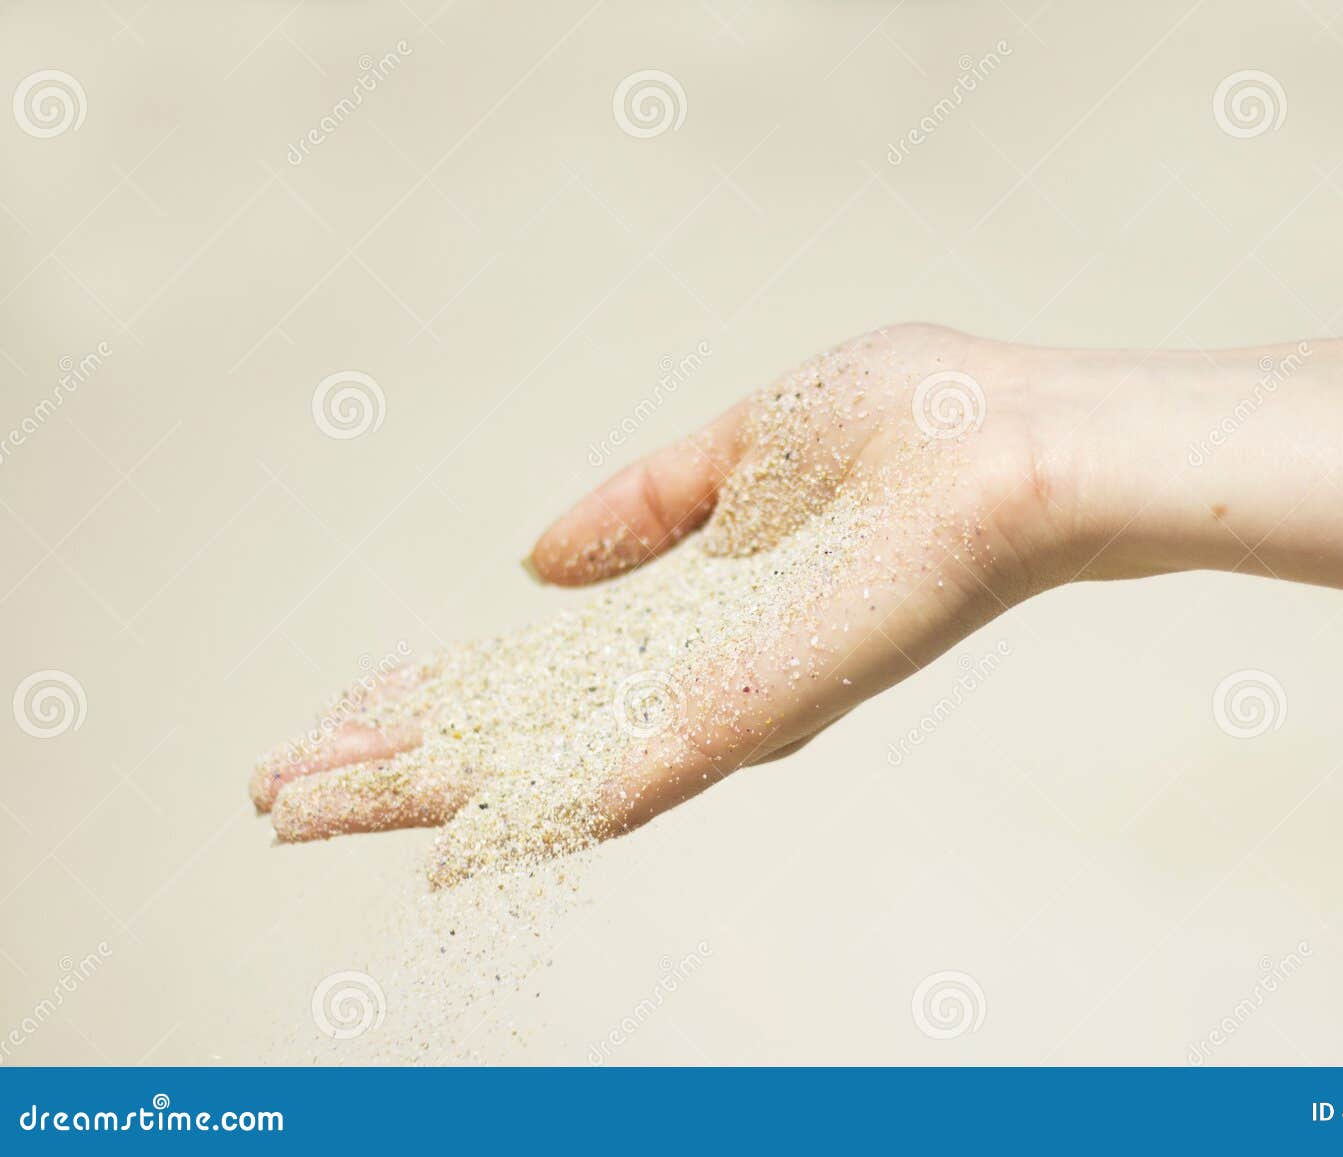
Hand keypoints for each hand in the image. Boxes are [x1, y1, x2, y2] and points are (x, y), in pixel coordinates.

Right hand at [250, 324, 1102, 881]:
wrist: (1016, 444)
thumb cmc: (912, 426)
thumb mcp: (743, 444)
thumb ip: (643, 504)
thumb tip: (535, 562)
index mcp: (687, 611)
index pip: (529, 674)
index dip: (433, 693)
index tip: (345, 703)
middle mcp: (689, 676)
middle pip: (510, 736)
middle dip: (389, 760)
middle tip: (272, 787)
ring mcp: (716, 704)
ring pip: (536, 771)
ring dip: (416, 794)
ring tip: (297, 810)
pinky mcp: (752, 715)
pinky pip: (621, 785)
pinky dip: (527, 821)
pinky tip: (442, 854)